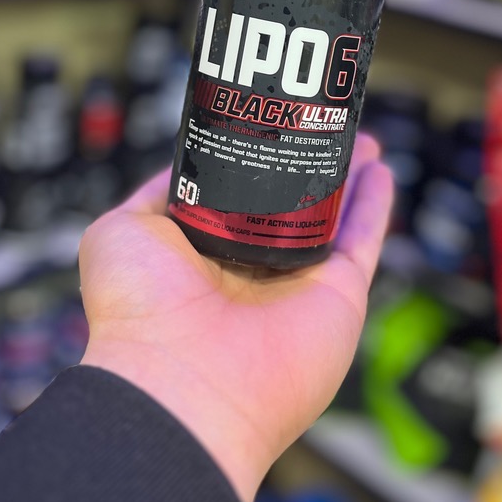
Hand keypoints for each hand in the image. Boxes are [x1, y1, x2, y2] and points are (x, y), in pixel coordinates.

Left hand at [80, 133, 392, 501]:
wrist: (179, 382)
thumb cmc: (137, 313)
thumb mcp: (121, 232)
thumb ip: (154, 194)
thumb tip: (183, 162)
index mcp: (203, 254)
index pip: (236, 196)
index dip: (251, 158)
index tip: (263, 120)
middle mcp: (252, 267)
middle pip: (289, 202)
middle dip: (304, 162)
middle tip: (317, 122)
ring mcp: (298, 281)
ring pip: (331, 214)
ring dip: (347, 172)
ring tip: (357, 135)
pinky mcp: (338, 294)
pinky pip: (363, 239)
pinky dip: (375, 204)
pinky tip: (379, 169)